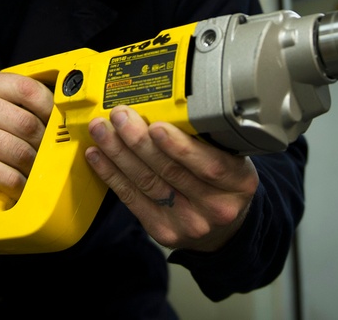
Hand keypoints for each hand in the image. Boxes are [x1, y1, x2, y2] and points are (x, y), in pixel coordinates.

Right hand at [0, 70, 53, 219]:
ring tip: (32, 173)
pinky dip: (19, 186)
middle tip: (45, 156)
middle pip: (28, 123)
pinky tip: (17, 187)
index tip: (58, 125)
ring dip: (32, 168)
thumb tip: (62, 111)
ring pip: (21, 151)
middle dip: (43, 144)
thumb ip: (14, 103)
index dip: (51, 109)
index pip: (28, 88)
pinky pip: (8, 175)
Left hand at [85, 105, 258, 252]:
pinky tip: (99, 156)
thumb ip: (209, 139)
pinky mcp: (163, 232)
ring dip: (119, 154)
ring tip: (102, 130)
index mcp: (239, 182)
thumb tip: (169, 105)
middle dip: (140, 141)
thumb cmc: (225, 182)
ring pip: (147, 183)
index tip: (158, 125)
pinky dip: (112, 175)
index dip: (180, 146)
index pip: (210, 165)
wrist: (224, 228)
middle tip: (120, 116)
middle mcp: (216, 207)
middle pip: (171, 172)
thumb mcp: (233, 158)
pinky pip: (132, 200)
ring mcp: (188, 223)